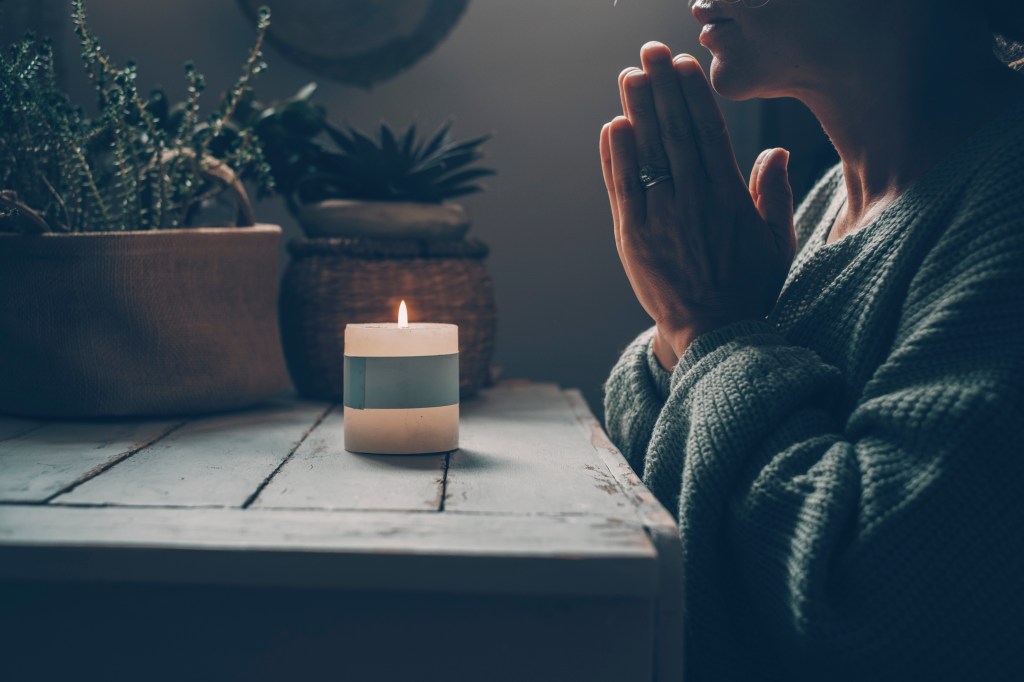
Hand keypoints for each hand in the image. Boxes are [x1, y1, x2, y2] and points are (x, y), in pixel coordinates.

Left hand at [600, 42, 796, 360]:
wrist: (714, 335)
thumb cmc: (749, 288)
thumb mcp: (777, 242)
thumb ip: (775, 195)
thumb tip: (776, 152)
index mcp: (730, 197)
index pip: (710, 133)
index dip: (695, 96)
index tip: (686, 65)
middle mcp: (695, 200)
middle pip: (675, 133)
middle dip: (663, 88)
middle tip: (650, 52)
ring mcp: (663, 218)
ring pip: (647, 154)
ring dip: (637, 111)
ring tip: (629, 76)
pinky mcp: (634, 237)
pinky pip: (623, 188)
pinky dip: (616, 157)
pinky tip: (613, 126)